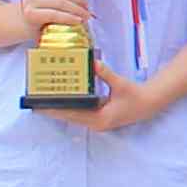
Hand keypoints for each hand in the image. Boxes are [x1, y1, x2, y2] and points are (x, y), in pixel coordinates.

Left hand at [52, 70, 171, 136]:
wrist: (149, 104)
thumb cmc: (136, 95)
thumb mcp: (120, 84)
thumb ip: (106, 74)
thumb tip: (94, 62)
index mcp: (100, 118)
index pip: (73, 114)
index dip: (57, 109)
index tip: (42, 105)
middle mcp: (96, 124)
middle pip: (70, 117)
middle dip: (54, 110)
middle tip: (37, 103)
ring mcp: (97, 123)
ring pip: (74, 117)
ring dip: (60, 110)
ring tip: (44, 103)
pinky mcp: (99, 119)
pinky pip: (80, 115)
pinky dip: (70, 109)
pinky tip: (61, 102)